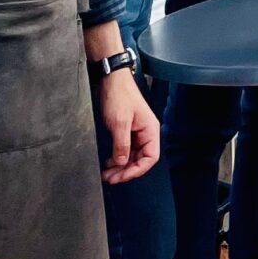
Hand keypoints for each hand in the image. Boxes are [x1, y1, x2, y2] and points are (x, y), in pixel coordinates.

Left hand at [97, 68, 158, 183]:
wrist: (112, 80)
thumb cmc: (120, 95)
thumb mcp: (120, 122)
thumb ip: (122, 145)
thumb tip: (122, 163)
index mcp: (150, 130)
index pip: (150, 157)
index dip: (137, 170)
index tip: (123, 176)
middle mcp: (146, 133)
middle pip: (140, 159)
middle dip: (125, 171)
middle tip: (111, 178)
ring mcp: (137, 133)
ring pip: (132, 157)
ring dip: (120, 167)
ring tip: (107, 174)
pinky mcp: (128, 131)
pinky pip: (126, 150)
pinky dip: (117, 158)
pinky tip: (108, 163)